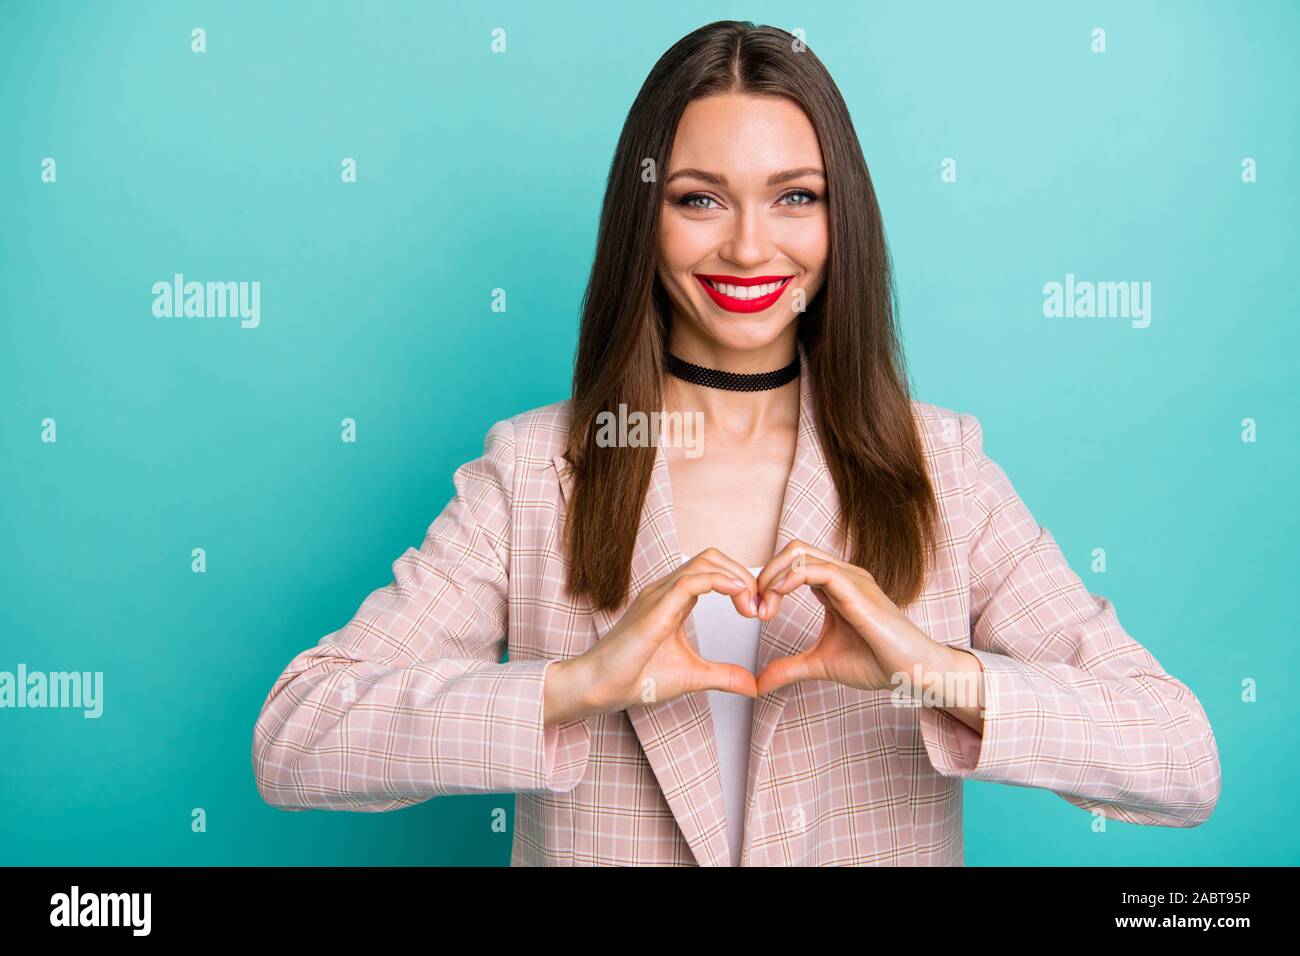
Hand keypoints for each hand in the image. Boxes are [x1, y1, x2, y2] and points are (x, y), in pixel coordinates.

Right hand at [545, 549, 759, 724]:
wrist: (600, 688)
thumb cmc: (636, 677)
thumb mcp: (692, 676)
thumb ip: (723, 676)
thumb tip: (753, 686)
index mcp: (673, 599)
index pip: (712, 570)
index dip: (741, 583)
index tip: (757, 612)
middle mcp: (665, 590)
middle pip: (711, 557)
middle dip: (743, 574)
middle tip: (759, 607)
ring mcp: (658, 595)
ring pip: (704, 562)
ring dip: (736, 578)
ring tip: (751, 607)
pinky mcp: (654, 609)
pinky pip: (689, 581)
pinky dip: (719, 582)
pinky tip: (737, 596)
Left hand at [752, 539, 965, 702]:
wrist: (915, 673)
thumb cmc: (878, 663)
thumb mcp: (821, 665)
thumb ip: (789, 668)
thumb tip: (758, 683)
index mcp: (834, 586)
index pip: (792, 563)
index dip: (767, 581)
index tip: (755, 613)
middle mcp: (842, 575)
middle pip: (792, 550)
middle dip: (764, 574)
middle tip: (754, 609)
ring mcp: (852, 579)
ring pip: (800, 553)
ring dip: (772, 577)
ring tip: (764, 609)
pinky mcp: (858, 592)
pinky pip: (819, 570)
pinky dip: (791, 579)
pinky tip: (778, 598)